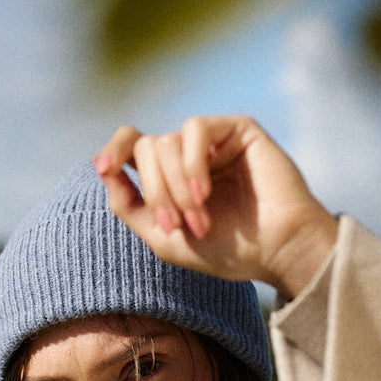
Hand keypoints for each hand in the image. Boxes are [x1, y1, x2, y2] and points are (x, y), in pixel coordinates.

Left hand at [94, 116, 338, 301]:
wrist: (277, 252)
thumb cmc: (228, 251)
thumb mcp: (165, 239)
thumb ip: (129, 206)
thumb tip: (103, 168)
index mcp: (171, 177)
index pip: (132, 145)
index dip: (113, 150)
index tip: (104, 168)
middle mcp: (189, 154)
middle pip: (146, 148)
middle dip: (156, 193)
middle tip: (181, 226)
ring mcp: (213, 141)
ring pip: (166, 142)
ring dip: (177, 189)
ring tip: (201, 220)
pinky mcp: (237, 129)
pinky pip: (194, 129)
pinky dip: (192, 164)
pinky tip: (206, 193)